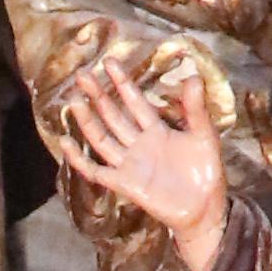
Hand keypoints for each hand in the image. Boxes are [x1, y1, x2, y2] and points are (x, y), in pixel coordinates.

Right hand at [57, 51, 236, 270]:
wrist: (204, 208)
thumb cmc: (206, 172)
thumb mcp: (204, 135)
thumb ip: (196, 109)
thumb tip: (193, 76)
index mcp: (157, 129)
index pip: (135, 101)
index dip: (122, 82)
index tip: (109, 62)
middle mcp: (139, 143)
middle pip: (113, 115)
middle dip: (98, 95)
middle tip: (82, 75)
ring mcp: (129, 163)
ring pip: (102, 138)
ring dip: (88, 120)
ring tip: (75, 101)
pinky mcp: (124, 183)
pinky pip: (96, 170)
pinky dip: (80, 159)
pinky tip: (65, 142)